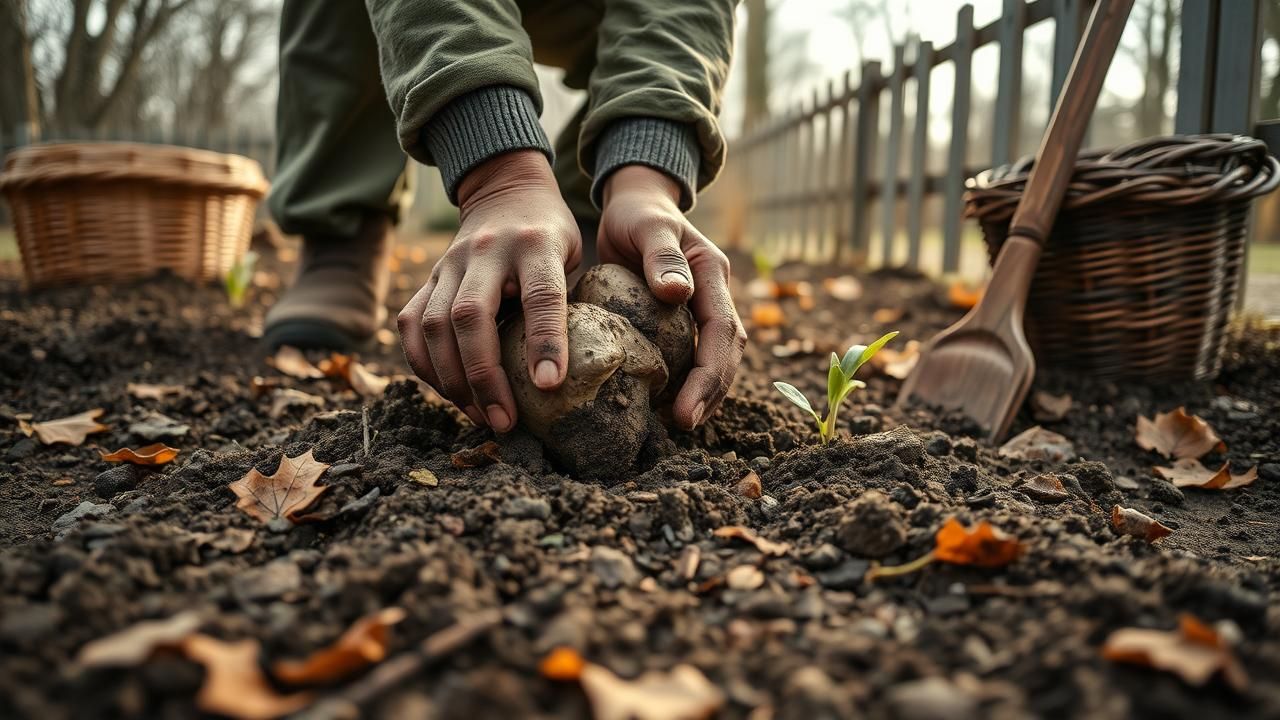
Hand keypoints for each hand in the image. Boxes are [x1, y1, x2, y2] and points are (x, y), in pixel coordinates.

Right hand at [398, 150, 580, 430]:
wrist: (505, 192)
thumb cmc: (550, 236)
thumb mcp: (571, 256)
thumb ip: (564, 302)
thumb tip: (562, 374)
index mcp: (536, 245)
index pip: (540, 296)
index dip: (546, 340)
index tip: (550, 385)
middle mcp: (487, 252)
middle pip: (471, 315)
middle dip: (484, 376)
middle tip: (504, 421)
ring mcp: (450, 262)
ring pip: (434, 324)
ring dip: (453, 379)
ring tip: (480, 415)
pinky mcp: (428, 277)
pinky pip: (412, 325)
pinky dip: (425, 365)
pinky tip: (450, 392)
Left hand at [598, 165, 746, 429]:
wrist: (637, 202)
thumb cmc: (638, 213)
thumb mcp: (648, 226)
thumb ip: (662, 256)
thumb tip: (677, 293)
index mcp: (713, 272)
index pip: (722, 331)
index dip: (709, 375)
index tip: (687, 410)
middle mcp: (716, 293)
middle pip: (727, 352)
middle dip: (711, 392)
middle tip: (683, 424)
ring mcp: (705, 306)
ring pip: (717, 357)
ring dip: (705, 392)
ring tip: (681, 422)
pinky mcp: (687, 317)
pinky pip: (694, 353)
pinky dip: (687, 380)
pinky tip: (667, 402)